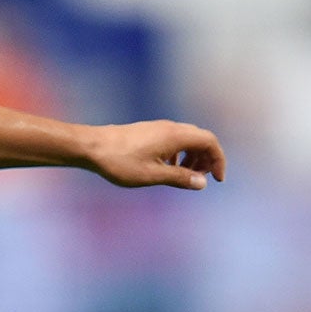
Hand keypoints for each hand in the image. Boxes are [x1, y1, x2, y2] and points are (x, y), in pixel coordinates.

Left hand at [82, 121, 226, 189]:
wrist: (91, 146)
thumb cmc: (120, 162)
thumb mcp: (153, 175)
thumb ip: (180, 178)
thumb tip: (203, 183)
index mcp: (176, 136)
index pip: (210, 142)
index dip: (219, 160)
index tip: (218, 180)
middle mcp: (170, 128)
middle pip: (201, 139)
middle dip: (207, 159)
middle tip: (201, 180)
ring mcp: (159, 128)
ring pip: (187, 139)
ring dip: (193, 157)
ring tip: (185, 176)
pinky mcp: (149, 132)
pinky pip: (174, 140)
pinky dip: (179, 154)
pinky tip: (168, 169)